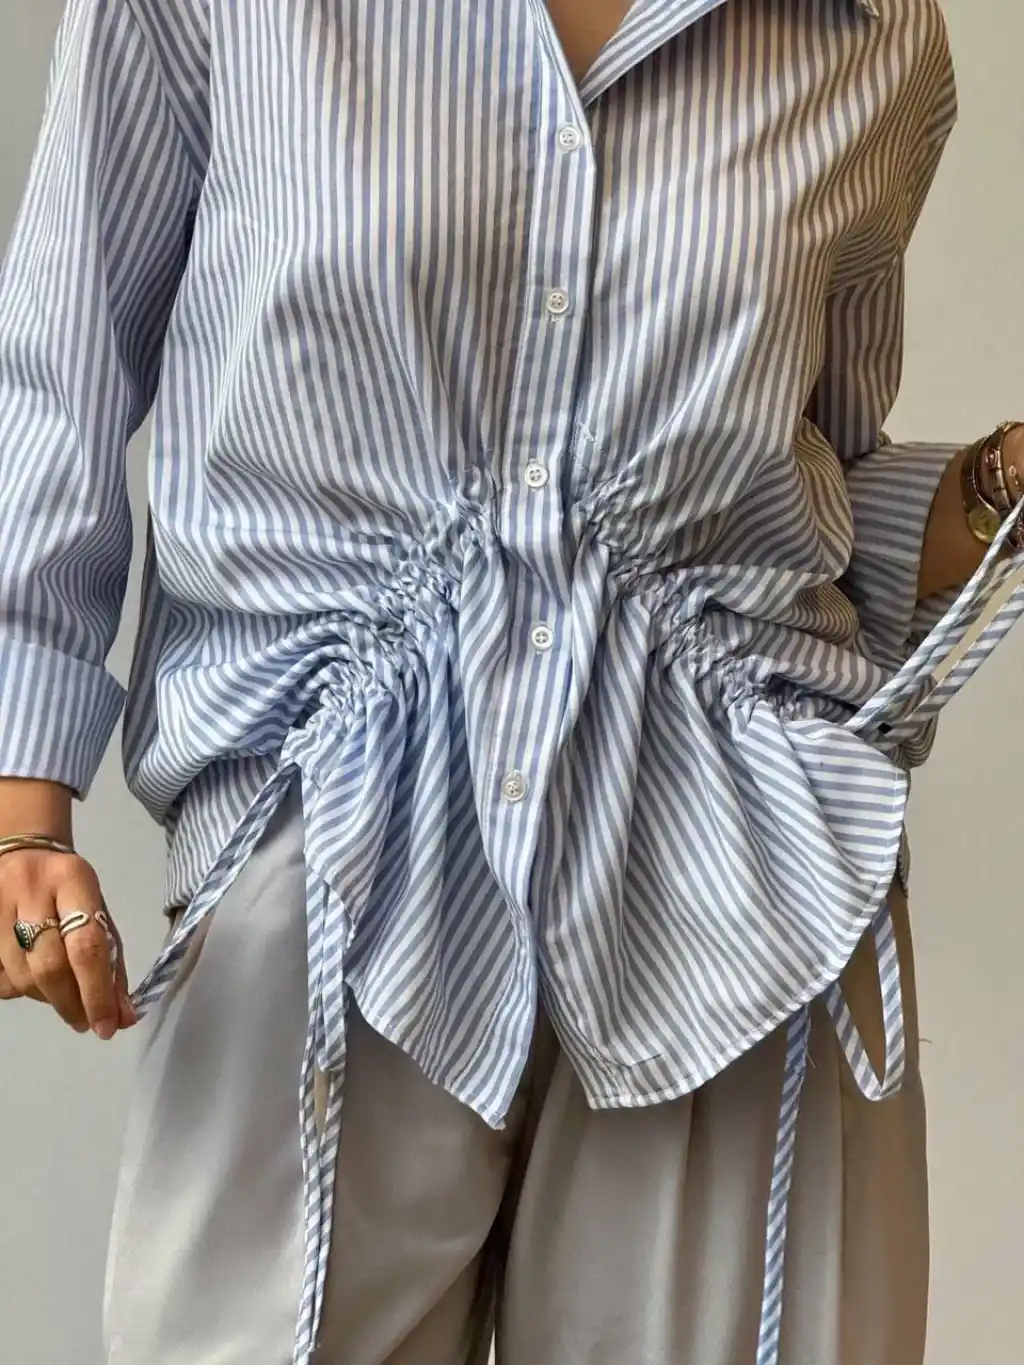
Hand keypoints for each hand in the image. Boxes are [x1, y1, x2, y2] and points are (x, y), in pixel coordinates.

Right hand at [0, 847, 136, 1037]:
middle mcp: (30, 890)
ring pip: (20, 977)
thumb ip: (112, 964)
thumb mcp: (98, 911)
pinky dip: (20, 989)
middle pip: (49, 966)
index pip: (86, 945)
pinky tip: (33, 979)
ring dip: (46, 999)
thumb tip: (124, 1017)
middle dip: (71, 1003)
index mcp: (72, 880)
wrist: (23, 853)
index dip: (97, 992)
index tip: (108, 1026)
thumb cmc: (68, 888)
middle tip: (85, 1022)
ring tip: (63, 997)